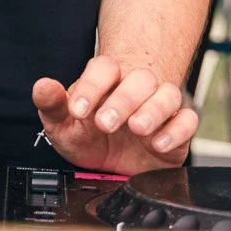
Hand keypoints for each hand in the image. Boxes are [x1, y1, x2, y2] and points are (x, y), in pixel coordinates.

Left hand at [34, 55, 197, 173]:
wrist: (114, 162)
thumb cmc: (89, 135)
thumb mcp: (64, 125)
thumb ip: (53, 105)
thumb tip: (42, 86)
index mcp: (107, 81)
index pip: (104, 68)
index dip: (92, 86)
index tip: (78, 109)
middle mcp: (136, 89)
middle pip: (140, 79)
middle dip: (123, 100)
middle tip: (105, 123)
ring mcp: (160, 107)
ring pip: (168, 94)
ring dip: (153, 110)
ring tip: (136, 128)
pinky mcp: (178, 130)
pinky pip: (188, 120)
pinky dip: (177, 130)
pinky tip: (158, 143)